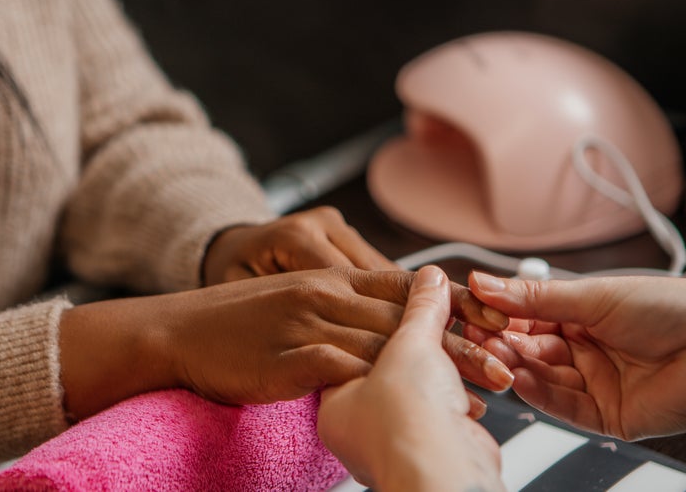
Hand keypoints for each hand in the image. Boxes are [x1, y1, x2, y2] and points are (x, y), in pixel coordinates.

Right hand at [201, 206, 511, 403]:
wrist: (179, 330)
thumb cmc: (236, 320)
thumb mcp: (294, 300)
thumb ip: (339, 305)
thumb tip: (380, 326)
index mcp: (329, 276)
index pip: (406, 286)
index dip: (454, 306)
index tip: (494, 326)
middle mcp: (325, 293)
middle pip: (409, 318)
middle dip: (463, 343)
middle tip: (506, 366)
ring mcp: (308, 323)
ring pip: (390, 344)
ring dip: (440, 372)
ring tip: (481, 397)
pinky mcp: (289, 356)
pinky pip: (349, 370)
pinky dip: (389, 389)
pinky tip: (416, 409)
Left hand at [318, 266, 504, 491]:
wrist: (445, 469)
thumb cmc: (406, 418)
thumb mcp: (408, 343)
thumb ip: (419, 308)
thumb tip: (428, 278)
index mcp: (335, 405)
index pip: (352, 350)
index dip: (381, 320)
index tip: (403, 300)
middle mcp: (360, 429)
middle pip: (389, 370)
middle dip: (419, 346)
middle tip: (441, 319)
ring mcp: (396, 441)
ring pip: (422, 390)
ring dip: (447, 367)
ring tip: (464, 348)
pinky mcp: (432, 449)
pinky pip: (445, 410)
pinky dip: (461, 393)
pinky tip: (472, 379)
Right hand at [465, 272, 685, 439]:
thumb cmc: (670, 309)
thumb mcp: (592, 296)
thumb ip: (533, 296)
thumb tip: (483, 282)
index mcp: (582, 316)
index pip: (527, 318)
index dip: (499, 316)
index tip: (471, 310)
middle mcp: (585, 350)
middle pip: (530, 350)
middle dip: (503, 344)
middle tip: (477, 337)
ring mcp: (595, 383)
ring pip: (542, 379)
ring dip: (516, 368)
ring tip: (494, 357)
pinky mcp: (606, 416)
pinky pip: (564, 407)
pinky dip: (540, 395)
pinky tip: (521, 380)